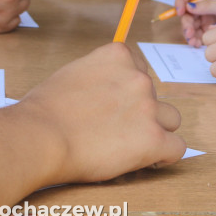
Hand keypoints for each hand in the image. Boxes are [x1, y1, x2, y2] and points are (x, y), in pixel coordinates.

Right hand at [17, 42, 184, 184]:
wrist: (38, 138)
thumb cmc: (43, 111)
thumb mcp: (73, 74)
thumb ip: (99, 76)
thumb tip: (106, 89)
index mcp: (119, 56)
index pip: (138, 70)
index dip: (128, 92)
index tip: (114, 107)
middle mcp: (139, 78)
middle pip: (154, 96)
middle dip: (140, 112)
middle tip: (114, 130)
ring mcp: (148, 107)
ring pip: (170, 119)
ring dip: (155, 130)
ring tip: (129, 146)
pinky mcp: (153, 138)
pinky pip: (177, 147)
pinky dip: (165, 155)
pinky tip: (149, 160)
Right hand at [175, 0, 215, 46]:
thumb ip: (209, 5)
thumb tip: (189, 6)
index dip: (180, 1)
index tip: (180, 12)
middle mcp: (206, 4)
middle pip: (187, 11)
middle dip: (186, 23)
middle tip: (190, 33)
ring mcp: (207, 17)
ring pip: (190, 24)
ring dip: (189, 33)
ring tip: (194, 42)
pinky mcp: (210, 29)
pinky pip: (197, 33)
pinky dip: (195, 39)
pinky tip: (198, 45)